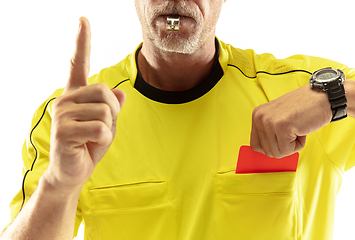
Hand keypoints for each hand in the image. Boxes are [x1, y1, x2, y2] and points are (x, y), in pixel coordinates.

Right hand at [44, 17, 125, 193]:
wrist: (72, 172)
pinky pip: (101, 128)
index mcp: (76, 95)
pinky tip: (89, 145)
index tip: (83, 20)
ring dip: (108, 127)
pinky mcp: (63, 130)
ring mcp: (62, 114)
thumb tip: (120, 93)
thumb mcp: (107, 123)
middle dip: (113, 111)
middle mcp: (65, 99)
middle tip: (102, 127)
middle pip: (105, 91)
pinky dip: (104, 140)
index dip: (82, 42)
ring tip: (93, 137)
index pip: (78, 64)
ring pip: (105, 111)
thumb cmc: (89, 145)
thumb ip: (112, 107)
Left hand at [250, 85, 331, 157]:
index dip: (270, 147)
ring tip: (296, 128)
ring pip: (277, 153)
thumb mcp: (278, 117)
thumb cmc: (304, 108)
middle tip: (292, 130)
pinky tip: (301, 130)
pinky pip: (287, 150)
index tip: (281, 140)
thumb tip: (264, 150)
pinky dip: (299, 144)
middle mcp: (260, 117)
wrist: (322, 97)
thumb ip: (268, 131)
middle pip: (267, 151)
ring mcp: (269, 122)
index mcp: (257, 115)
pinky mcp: (281, 128)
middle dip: (283, 146)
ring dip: (291, 146)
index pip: (255, 145)